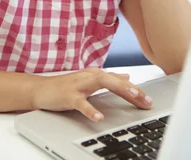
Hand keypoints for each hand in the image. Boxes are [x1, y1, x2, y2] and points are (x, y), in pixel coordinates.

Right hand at [33, 68, 152, 121]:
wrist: (41, 90)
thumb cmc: (66, 87)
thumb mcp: (90, 82)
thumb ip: (109, 79)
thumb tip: (127, 76)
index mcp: (96, 74)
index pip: (120, 81)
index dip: (136, 90)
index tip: (149, 100)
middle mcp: (90, 76)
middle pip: (115, 79)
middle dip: (132, 89)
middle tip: (146, 99)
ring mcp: (79, 85)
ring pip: (102, 83)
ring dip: (119, 88)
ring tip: (132, 96)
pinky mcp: (68, 96)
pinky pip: (81, 103)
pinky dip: (91, 110)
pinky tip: (100, 117)